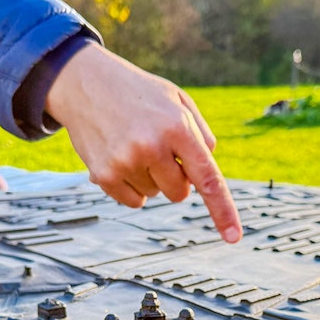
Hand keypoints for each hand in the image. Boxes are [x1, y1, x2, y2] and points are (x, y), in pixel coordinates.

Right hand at [45, 43, 242, 243]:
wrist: (85, 82)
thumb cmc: (139, 93)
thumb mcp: (177, 100)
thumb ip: (201, 134)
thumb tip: (207, 172)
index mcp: (177, 127)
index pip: (207, 178)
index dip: (223, 210)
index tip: (233, 237)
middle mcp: (152, 146)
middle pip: (180, 192)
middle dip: (175, 179)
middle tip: (159, 151)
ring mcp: (126, 162)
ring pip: (155, 195)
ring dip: (150, 178)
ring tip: (134, 146)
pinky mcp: (104, 175)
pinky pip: (133, 201)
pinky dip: (131, 187)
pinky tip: (120, 158)